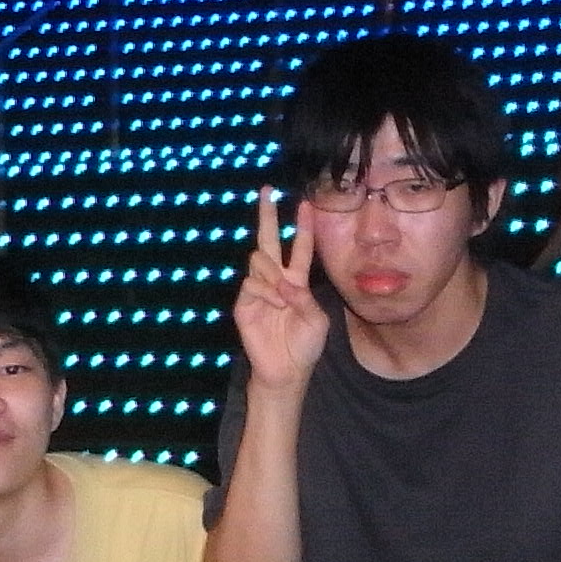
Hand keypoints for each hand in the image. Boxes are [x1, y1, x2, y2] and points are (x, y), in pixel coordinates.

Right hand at [233, 188, 328, 389]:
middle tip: (266, 191)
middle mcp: (276, 280)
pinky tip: (274, 305)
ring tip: (282, 296)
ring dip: (273, 274)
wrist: (286, 370)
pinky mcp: (244, 303)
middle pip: (270, 241)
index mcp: (297, 282)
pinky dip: (265, 292)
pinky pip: (251, 284)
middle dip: (268, 215)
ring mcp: (258, 290)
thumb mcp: (317, 321)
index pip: (300, 248)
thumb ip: (304, 299)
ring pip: (259, 260)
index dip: (303, 227)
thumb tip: (284, 283)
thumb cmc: (304, 346)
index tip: (307, 204)